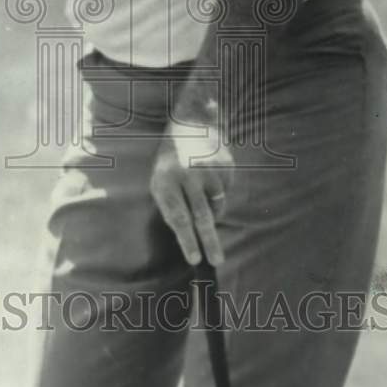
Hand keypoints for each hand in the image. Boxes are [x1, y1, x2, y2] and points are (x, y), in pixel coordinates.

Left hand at [150, 130, 232, 266]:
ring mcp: (210, 171)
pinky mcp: (226, 167)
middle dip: (210, 242)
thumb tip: (185, 236)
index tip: (194, 259)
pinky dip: (218, 195)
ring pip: (217, 207)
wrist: (193, 125)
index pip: (178, 217)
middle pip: (202, 216)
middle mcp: (189, 176)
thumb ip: (170, 208)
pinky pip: (225, 194)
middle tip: (216, 261)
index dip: (187, 240)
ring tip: (202, 196)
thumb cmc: (171, 162)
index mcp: (167, 180)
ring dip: (212, 213)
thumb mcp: (160, 182)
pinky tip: (210, 178)